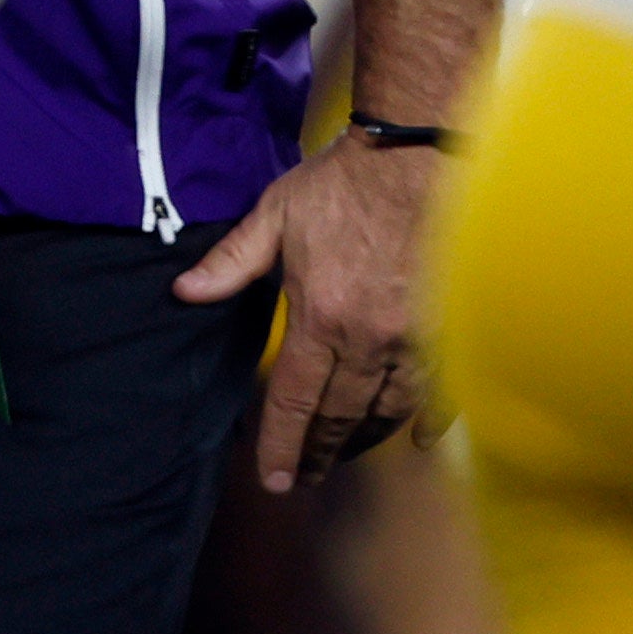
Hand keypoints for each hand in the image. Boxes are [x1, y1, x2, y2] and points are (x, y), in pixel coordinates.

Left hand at [176, 133, 439, 493]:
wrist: (418, 154)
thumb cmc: (344, 181)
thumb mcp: (275, 213)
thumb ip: (231, 261)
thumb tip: (183, 291)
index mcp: (320, 317)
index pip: (295, 403)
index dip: (281, 446)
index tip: (275, 480)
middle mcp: (367, 341)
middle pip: (341, 417)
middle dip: (321, 454)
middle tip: (308, 477)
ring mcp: (415, 338)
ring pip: (388, 410)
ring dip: (365, 440)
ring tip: (346, 454)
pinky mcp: (449, 327)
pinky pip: (441, 390)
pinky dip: (430, 420)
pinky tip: (421, 439)